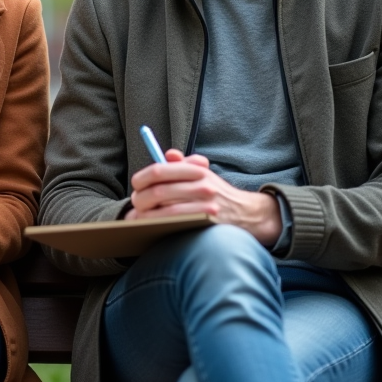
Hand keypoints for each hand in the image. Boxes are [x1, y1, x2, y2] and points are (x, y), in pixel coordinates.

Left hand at [125, 149, 281, 246]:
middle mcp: (202, 186)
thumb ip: (182, 164)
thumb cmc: (216, 191)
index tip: (136, 184)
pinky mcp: (206, 225)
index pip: (160, 171)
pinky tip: (152, 226)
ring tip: (139, 217)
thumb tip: (167, 154)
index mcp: (196, 171)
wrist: (246, 213)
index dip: (142, 178)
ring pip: (165, 212)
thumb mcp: (202, 172)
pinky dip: (160, 226)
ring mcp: (205, 207)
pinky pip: (176, 226)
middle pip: (159, 192)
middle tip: (135, 202)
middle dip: (141, 198)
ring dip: (147, 215)